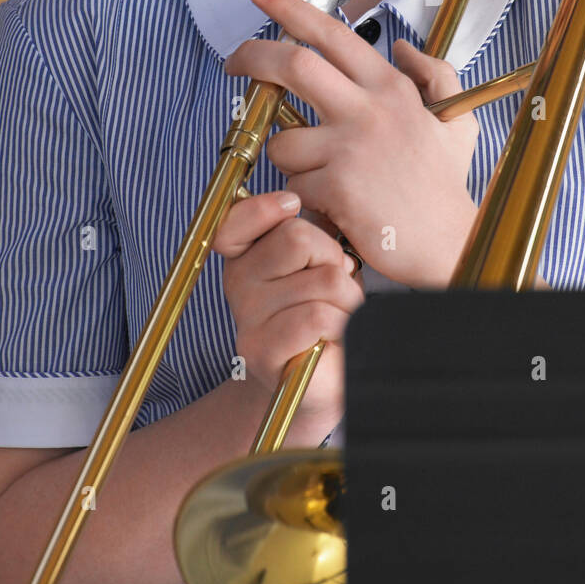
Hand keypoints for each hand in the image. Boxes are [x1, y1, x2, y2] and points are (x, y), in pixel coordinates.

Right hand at [212, 187, 364, 420]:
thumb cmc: (326, 313)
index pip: (237, 219)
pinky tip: (332, 337)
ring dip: (347, 299)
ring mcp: (246, 317)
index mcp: (246, 256)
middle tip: (335, 286)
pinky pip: (317, 316)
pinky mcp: (260, 350)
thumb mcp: (322, 263)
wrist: (321, 379)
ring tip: (337, 316)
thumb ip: (312, 238)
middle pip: (297, 238)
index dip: (264, 208)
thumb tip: (314, 227)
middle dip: (334, 259)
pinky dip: (340, 324)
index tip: (292, 204)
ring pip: (322, 280)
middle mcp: (237, 282)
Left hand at [224, 0, 480, 288]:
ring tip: (320, 176)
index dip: (291, 8)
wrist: (448, 242)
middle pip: (293, 64)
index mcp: (391, 88)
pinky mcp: (337, 186)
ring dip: (290, 158)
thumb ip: (434, 73)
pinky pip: (294, 182)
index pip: (332, 34)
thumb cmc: (444, 185)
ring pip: (284, 139)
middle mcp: (370, 109)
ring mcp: (351, 147)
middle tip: (232, 62)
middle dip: (252, 56)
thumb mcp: (456, 119)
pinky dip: (305, 194)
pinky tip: (333, 204)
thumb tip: (401, 47)